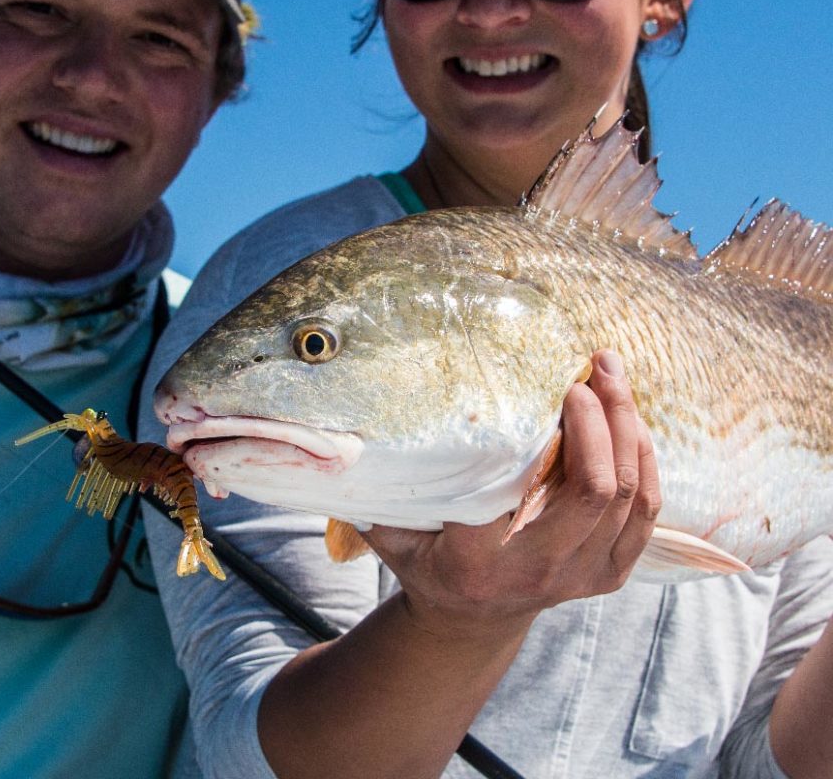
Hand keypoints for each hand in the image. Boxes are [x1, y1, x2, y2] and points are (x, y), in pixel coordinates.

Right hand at [362, 349, 661, 639]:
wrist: (471, 623)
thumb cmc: (427, 562)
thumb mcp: (393, 534)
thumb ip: (379, 493)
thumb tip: (345, 437)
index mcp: (479, 559)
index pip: (516, 494)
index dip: (544, 436)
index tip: (543, 387)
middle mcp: (539, 571)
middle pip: (595, 489)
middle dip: (601, 418)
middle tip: (589, 369)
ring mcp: (582, 576)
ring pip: (629, 495)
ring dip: (628, 427)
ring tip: (612, 375)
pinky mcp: (609, 574)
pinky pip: (646, 513)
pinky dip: (646, 461)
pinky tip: (632, 420)